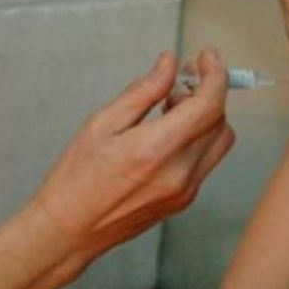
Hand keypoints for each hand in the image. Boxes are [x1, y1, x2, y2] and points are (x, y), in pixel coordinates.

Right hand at [27, 50, 235, 273]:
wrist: (69, 230)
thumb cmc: (77, 180)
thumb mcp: (103, 124)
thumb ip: (143, 91)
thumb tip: (168, 65)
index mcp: (157, 149)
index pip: (209, 105)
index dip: (215, 75)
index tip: (206, 57)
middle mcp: (179, 173)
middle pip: (219, 121)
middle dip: (206, 94)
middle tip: (179, 82)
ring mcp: (185, 191)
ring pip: (218, 142)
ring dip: (204, 118)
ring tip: (169, 110)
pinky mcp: (183, 201)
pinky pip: (205, 161)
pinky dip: (196, 139)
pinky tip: (166, 134)